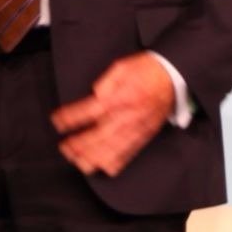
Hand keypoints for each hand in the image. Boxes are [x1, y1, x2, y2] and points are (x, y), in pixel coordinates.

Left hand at [52, 51, 175, 177]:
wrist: (174, 77)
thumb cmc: (148, 71)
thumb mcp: (122, 67)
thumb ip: (105, 81)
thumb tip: (94, 94)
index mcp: (117, 99)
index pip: (86, 112)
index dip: (68, 118)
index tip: (57, 121)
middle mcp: (124, 118)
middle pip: (94, 138)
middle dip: (75, 145)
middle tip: (64, 146)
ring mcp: (134, 131)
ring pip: (108, 153)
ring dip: (89, 158)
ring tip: (76, 158)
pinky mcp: (142, 138)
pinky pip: (125, 157)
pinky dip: (110, 164)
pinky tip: (99, 164)